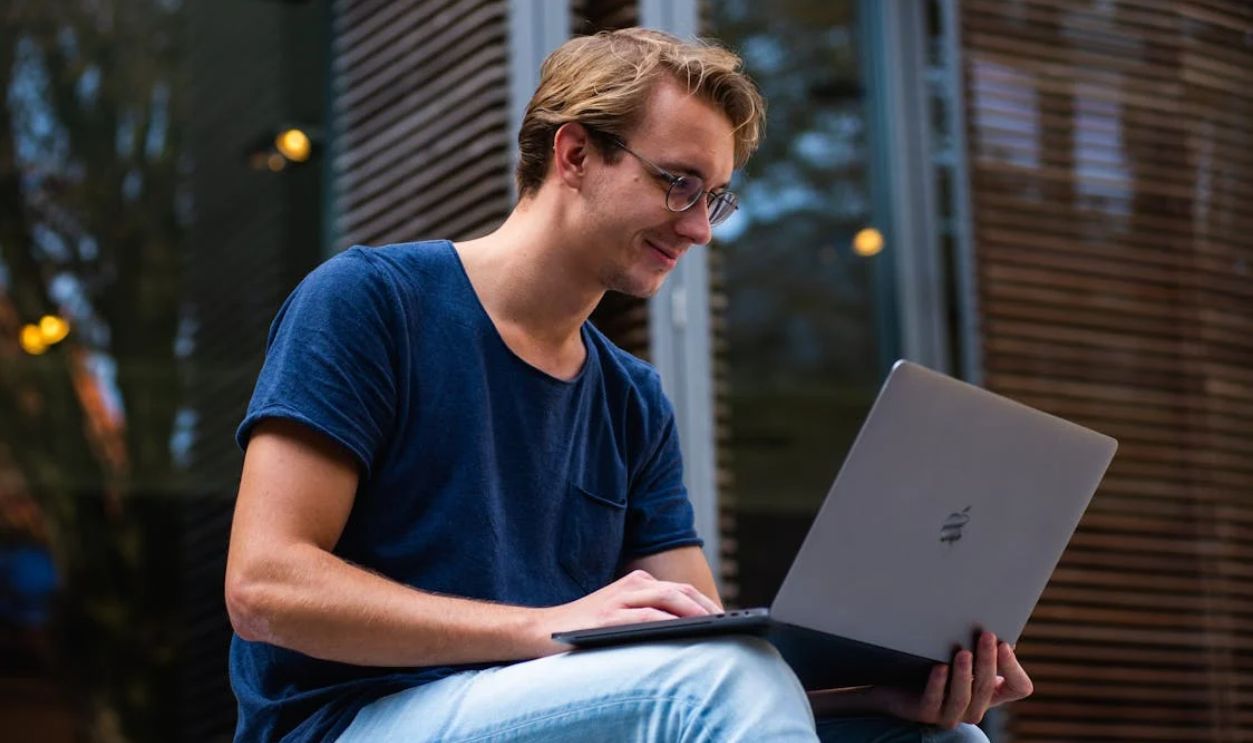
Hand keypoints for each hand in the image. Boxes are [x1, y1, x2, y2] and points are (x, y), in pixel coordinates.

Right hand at [534, 569, 720, 654]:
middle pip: (679, 591)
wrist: (542, 629)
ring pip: (667, 598)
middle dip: (706, 606)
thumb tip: (688, 628)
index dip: (705, 602)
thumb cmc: (586, 626)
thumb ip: (648, 613)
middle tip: (727, 622)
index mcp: (637, 582)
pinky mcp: (608, 617)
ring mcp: (619, 599)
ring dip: (693, 611)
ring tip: (712, 625)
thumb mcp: (620, 612)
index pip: (680, 590)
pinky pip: (645, 616)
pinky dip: (667, 621)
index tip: (725, 617)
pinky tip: (681, 629)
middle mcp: (631, 585)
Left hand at [867, 632, 1033, 728]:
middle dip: (987, 660)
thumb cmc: (933, 664)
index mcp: (991, 692)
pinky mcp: (925, 714)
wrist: (894, 686)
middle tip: (986, 635)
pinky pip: (934, 701)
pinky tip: (939, 667)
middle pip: (988, 687)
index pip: (1018, 687)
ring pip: (963, 697)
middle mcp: (975, 707)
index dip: (1013, 667)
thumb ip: (979, 645)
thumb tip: (998, 626)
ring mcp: (951, 714)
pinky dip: (938, 684)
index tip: (1006, 643)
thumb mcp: (961, 654)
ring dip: (964, 674)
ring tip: (963, 652)